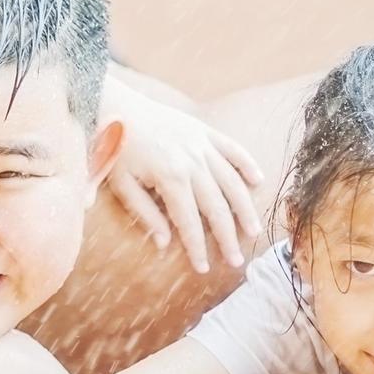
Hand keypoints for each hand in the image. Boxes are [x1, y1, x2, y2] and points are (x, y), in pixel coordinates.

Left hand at [102, 79, 262, 271]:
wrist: (114, 104)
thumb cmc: (114, 148)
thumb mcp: (121, 185)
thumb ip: (144, 214)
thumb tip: (164, 243)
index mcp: (170, 176)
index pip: (190, 221)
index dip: (197, 247)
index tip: (204, 268)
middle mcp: (192, 161)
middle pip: (217, 206)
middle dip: (227, 237)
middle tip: (236, 262)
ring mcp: (201, 144)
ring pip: (231, 181)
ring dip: (244, 208)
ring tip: (253, 231)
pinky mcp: (204, 130)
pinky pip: (232, 149)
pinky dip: (247, 164)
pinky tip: (259, 181)